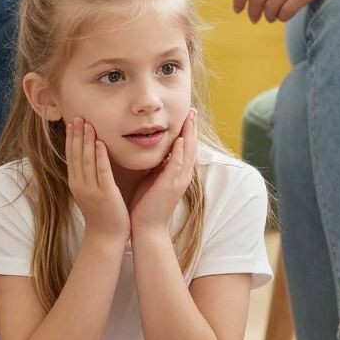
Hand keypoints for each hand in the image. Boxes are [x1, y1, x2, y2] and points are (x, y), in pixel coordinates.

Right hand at [66, 117, 130, 243]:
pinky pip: (101, 172)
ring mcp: (91, 189)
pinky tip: (100, 143)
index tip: (73, 121)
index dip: (72, 138)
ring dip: (86, 140)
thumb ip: (89, 176)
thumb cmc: (102, 215)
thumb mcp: (90, 193)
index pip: (71, 156)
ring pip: (86, 160)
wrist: (106, 237)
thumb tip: (90, 159)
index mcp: (76, 183)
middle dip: (77, 134)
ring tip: (87, 123)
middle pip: (76, 154)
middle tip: (78, 115)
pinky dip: (100, 156)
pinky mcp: (105, 194)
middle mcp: (80, 184)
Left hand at [129, 110, 197, 236]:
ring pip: (187, 153)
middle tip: (192, 111)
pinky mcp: (170, 186)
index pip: (186, 148)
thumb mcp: (154, 180)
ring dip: (189, 134)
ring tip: (189, 118)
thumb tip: (157, 154)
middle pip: (191, 147)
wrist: (147, 229)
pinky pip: (177, 165)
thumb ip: (158, 167)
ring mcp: (178, 181)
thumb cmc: (147, 206)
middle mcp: (182, 176)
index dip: (188, 132)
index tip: (187, 116)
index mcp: (178, 174)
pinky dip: (179, 151)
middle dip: (192, 128)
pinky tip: (180, 138)